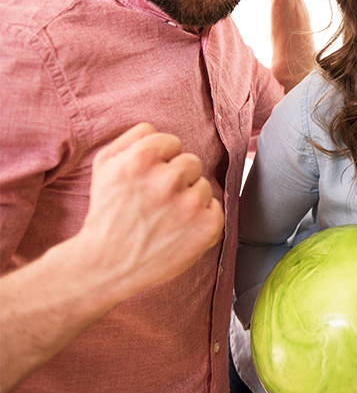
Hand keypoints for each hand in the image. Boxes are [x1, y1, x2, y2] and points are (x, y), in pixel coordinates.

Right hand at [79, 123, 223, 298]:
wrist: (105, 265)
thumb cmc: (107, 213)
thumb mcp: (105, 166)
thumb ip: (132, 138)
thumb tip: (157, 128)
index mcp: (141, 158)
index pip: (172, 142)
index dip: (160, 161)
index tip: (148, 179)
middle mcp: (167, 179)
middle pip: (192, 161)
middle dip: (176, 178)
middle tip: (155, 201)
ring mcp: (190, 204)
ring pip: (204, 185)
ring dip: (189, 198)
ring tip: (165, 217)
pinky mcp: (207, 227)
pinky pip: (215, 208)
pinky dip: (201, 218)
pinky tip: (179, 229)